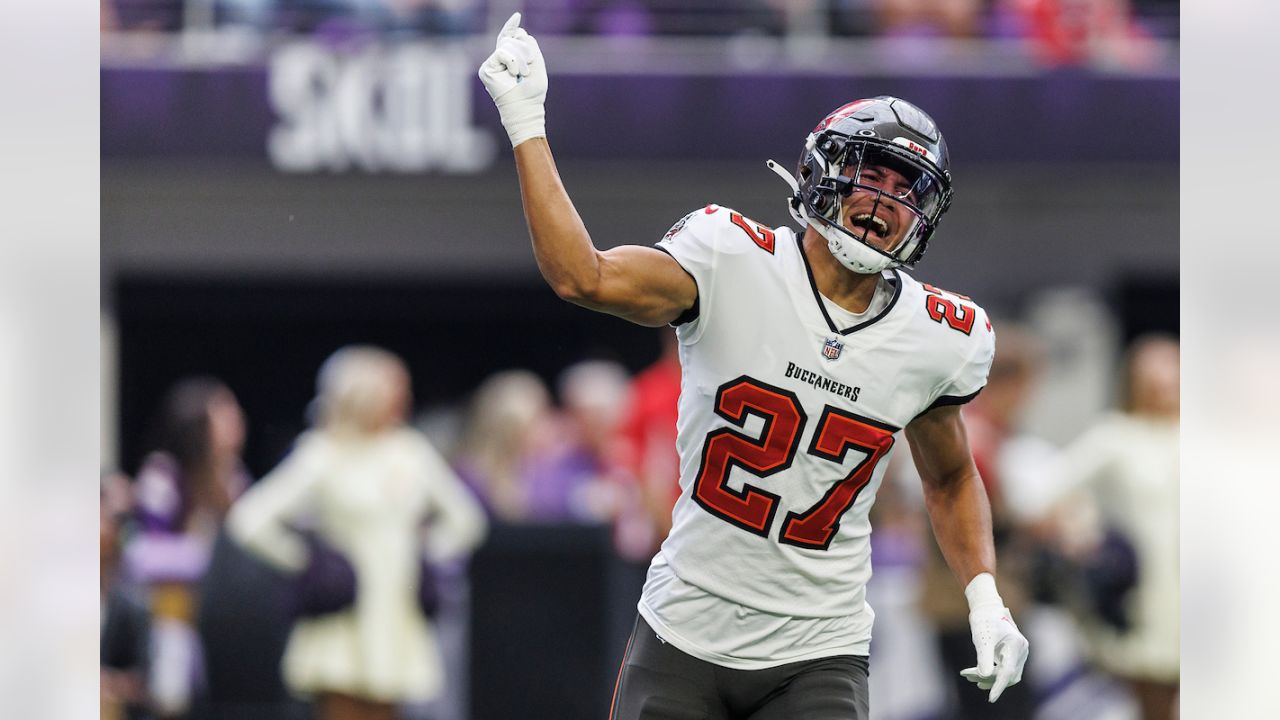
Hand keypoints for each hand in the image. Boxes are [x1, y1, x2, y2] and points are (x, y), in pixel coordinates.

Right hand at [477, 12, 547, 147]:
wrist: (524, 107)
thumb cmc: (532, 91)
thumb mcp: (536, 64)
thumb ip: (529, 45)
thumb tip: (517, 31)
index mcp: (512, 59)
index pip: (510, 38)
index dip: (512, 27)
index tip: (516, 17)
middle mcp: (500, 60)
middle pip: (513, 39)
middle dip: (525, 52)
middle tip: (526, 72)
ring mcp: (492, 64)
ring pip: (508, 44)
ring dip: (520, 59)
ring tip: (522, 75)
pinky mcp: (486, 69)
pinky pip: (502, 52)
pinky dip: (513, 62)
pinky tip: (515, 73)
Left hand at [961, 603, 1029, 702]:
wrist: (986, 608)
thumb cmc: (984, 621)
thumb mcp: (982, 639)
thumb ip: (984, 658)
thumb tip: (984, 676)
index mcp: (1016, 645)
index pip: (1008, 672)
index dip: (999, 686)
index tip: (991, 698)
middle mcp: (1022, 650)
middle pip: (1008, 674)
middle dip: (989, 679)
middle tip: (969, 677)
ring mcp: (1019, 653)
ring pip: (1006, 673)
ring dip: (989, 677)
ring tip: (969, 676)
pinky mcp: (1013, 654)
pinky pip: (1004, 669)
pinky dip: (991, 672)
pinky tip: (975, 675)